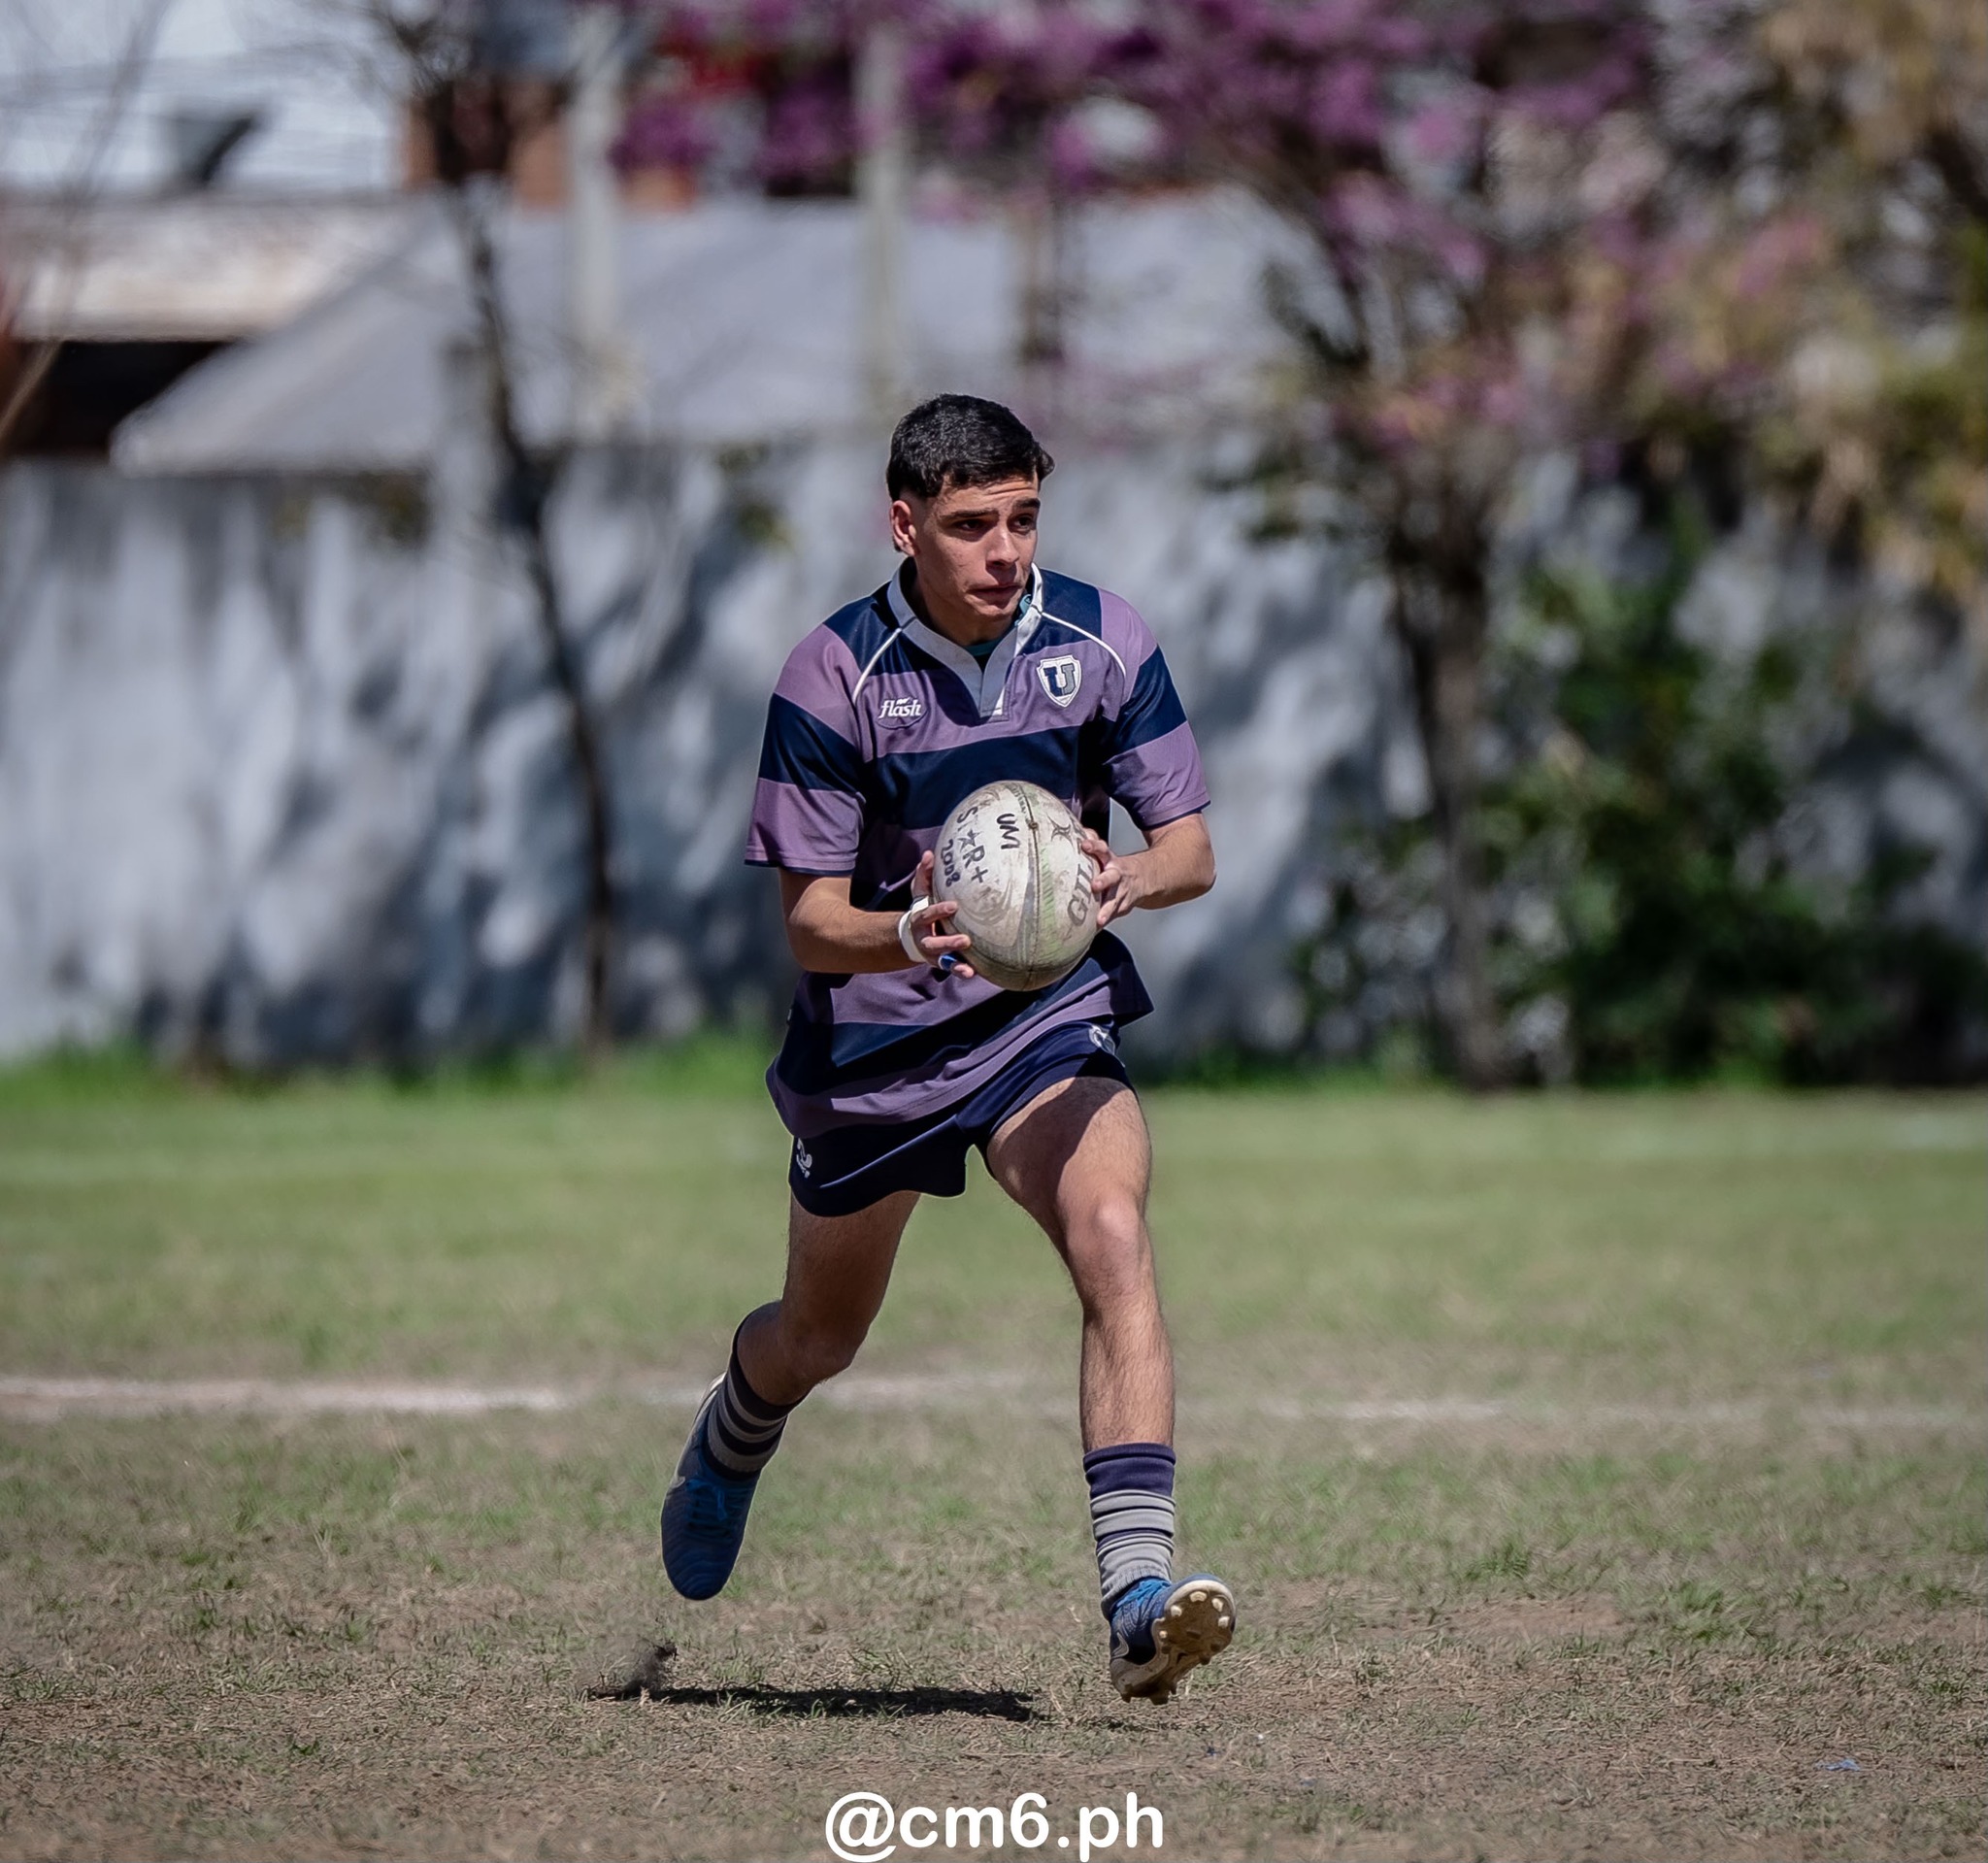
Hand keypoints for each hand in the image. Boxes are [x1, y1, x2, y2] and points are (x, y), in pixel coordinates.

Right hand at [906, 850, 976, 976]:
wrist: (913, 936)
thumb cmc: (924, 909)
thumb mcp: (921, 893)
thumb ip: (924, 875)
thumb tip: (929, 855)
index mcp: (920, 920)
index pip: (927, 915)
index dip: (938, 911)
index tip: (954, 906)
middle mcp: (925, 939)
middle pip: (934, 943)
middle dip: (948, 942)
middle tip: (966, 940)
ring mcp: (934, 954)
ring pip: (943, 960)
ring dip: (956, 962)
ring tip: (970, 966)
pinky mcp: (945, 962)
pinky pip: (953, 968)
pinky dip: (961, 971)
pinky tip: (973, 973)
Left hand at [1078, 829, 1146, 928]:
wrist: (1149, 878)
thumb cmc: (1116, 867)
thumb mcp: (1106, 854)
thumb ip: (1092, 846)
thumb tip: (1075, 831)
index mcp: (1110, 860)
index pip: (1102, 849)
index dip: (1094, 846)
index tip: (1084, 844)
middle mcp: (1117, 876)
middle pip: (1111, 876)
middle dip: (1103, 881)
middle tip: (1095, 885)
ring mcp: (1122, 893)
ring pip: (1115, 901)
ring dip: (1106, 910)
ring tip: (1099, 919)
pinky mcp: (1123, 907)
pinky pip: (1112, 915)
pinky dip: (1104, 921)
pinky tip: (1094, 929)